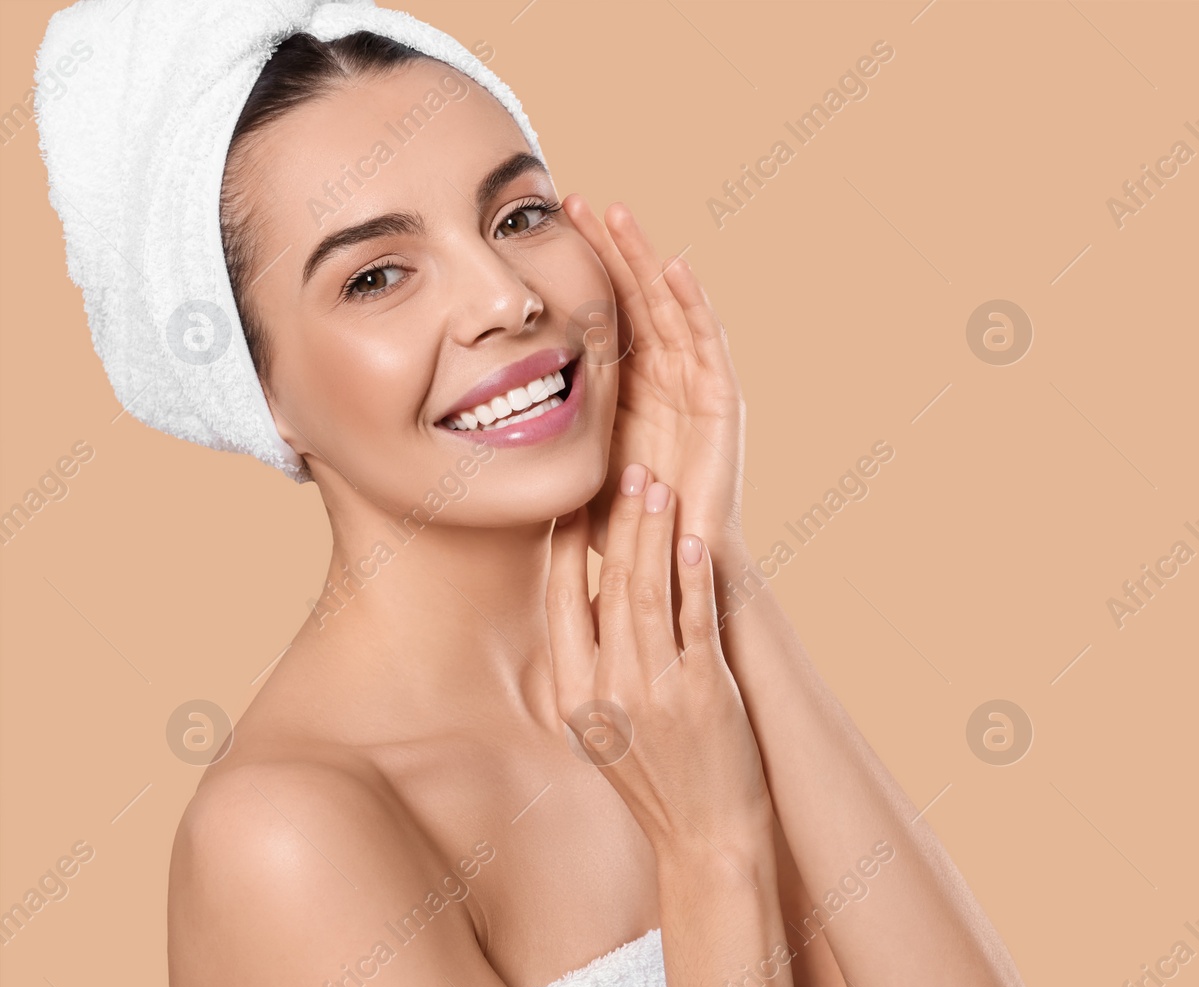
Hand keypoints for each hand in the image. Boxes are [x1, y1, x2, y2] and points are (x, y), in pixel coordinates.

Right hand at [546, 463, 772, 851]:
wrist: (705, 840)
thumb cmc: (657, 782)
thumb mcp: (601, 732)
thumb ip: (590, 669)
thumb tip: (588, 599)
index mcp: (575, 696)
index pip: (559, 603)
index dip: (566, 546)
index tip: (574, 500)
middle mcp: (608, 690)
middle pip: (607, 587)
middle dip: (619, 523)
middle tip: (629, 472)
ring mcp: (656, 691)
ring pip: (648, 594)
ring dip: (654, 534)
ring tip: (659, 487)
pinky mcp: (705, 693)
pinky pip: (696, 622)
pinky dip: (695, 577)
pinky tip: (695, 540)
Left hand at [564, 196, 747, 564]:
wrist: (674, 566)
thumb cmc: (623, 528)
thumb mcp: (568, 470)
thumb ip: (539, 444)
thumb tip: (470, 430)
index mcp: (628, 387)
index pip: (603, 314)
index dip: (577, 272)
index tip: (539, 230)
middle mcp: (664, 378)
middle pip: (634, 298)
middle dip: (606, 249)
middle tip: (573, 202)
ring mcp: (695, 386)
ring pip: (668, 308)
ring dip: (645, 260)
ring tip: (617, 215)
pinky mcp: (723, 403)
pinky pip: (707, 343)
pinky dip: (692, 303)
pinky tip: (674, 266)